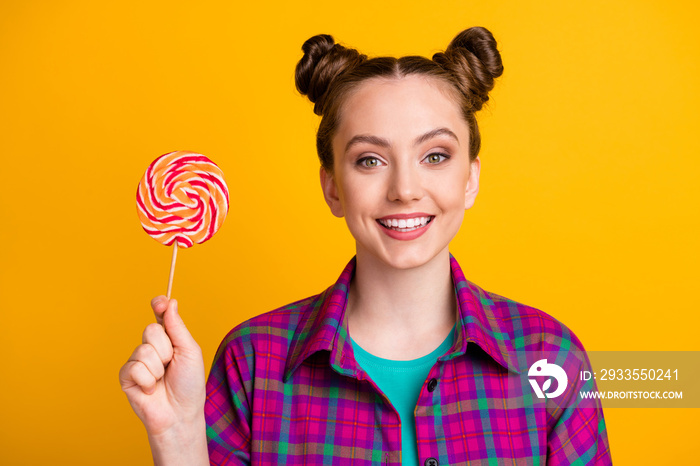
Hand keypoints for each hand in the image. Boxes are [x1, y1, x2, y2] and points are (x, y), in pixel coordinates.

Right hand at [119, 297, 205, 438]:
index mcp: (169, 338)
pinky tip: (151, 389)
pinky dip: (147, 380)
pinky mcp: (127, 377)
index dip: (158, 305)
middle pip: (151, 330)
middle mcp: (152, 347)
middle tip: (171, 365)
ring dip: (158, 368)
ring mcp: (138, 361)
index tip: (159, 303)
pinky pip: (134, 367)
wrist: (180, 414)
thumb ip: (178, 327)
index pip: (160, 314)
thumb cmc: (189, 384)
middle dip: (165, 349)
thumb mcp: (189, 351)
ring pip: (143, 350)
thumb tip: (170, 302)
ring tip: (162, 380)